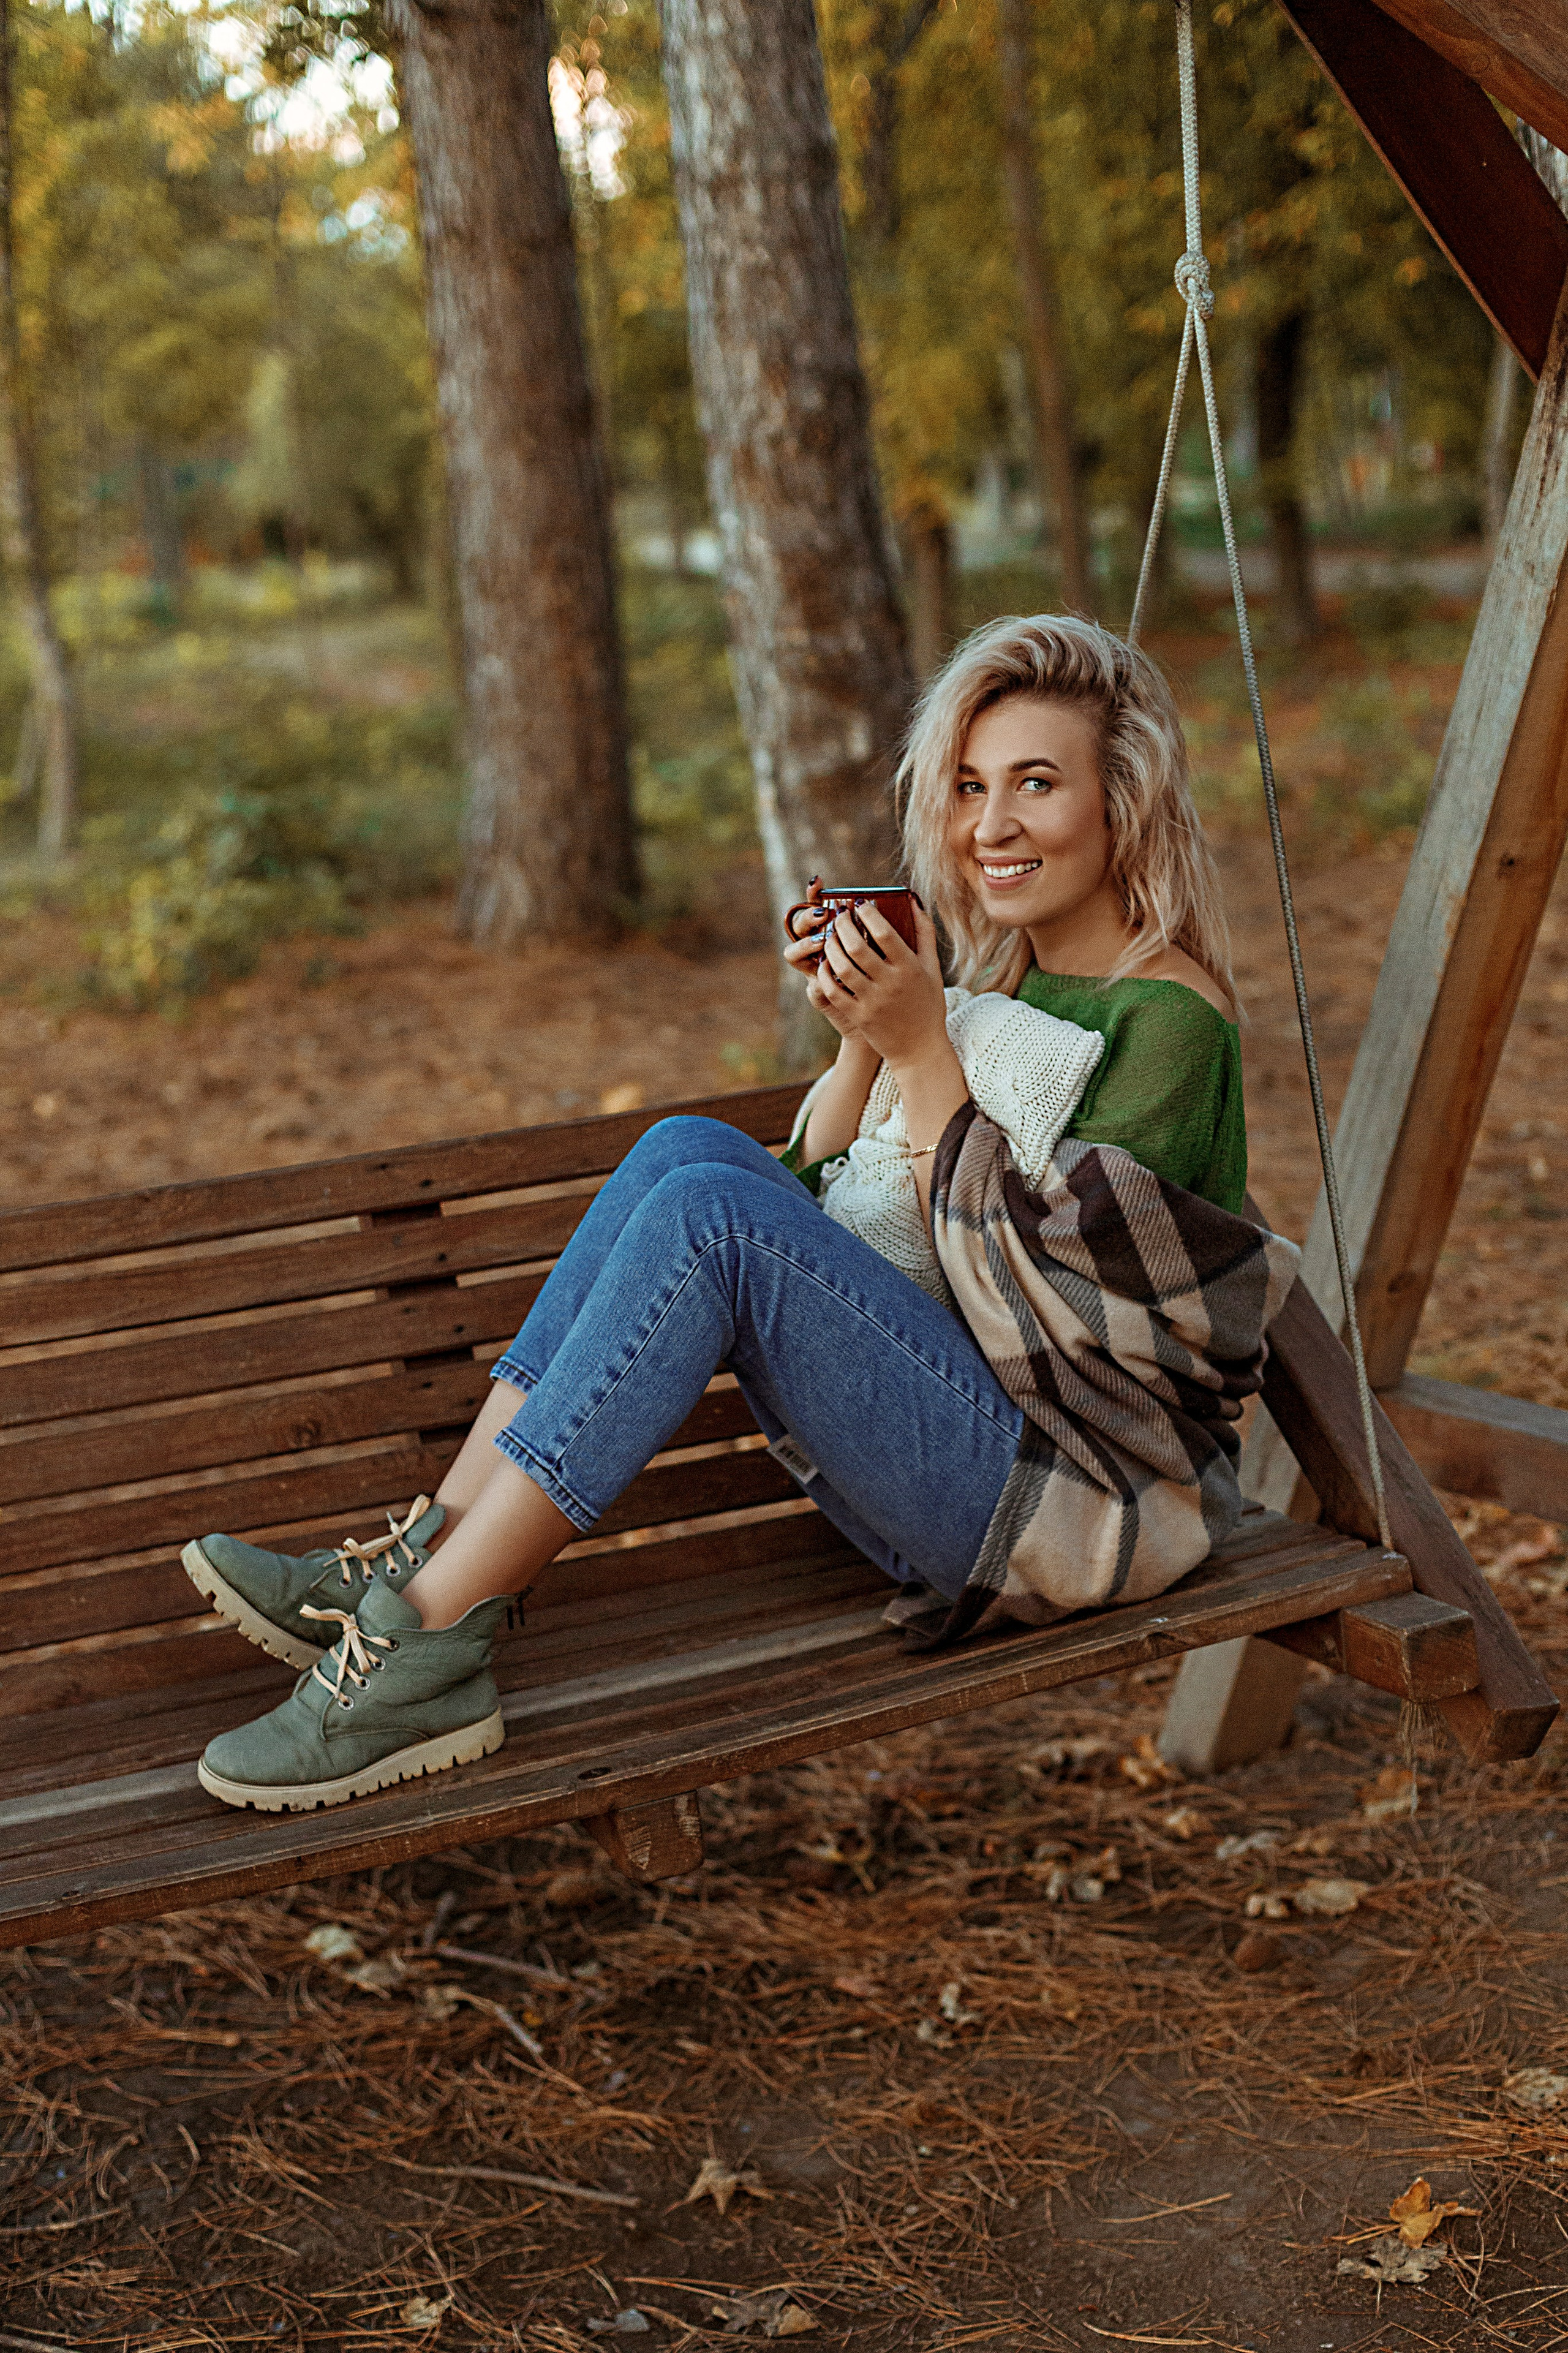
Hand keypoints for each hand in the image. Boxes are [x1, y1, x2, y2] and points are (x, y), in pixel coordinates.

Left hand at [787, 899, 948, 1074]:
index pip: (885, 934)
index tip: (860, 903)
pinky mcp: (858, 1016)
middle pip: (858, 948)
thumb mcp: (932, 968)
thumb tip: (912, 899)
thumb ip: (924, 933)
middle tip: (839, 914)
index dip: (868, 914)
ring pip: (842, 967)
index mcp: (910, 969)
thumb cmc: (927, 1003)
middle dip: (843, 925)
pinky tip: (825, 963)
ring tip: (830, 936)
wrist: (919, 1048)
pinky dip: (825, 974)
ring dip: (831, 947)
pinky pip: (834, 990)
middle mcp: (891, 984)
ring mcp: (873, 1002)